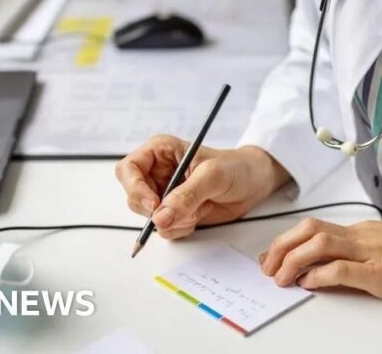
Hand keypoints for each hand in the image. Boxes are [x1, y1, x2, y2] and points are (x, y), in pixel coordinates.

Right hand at [116, 135, 289, 238]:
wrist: (254, 183)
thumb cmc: (235, 167)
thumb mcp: (212, 176)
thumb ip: (186, 196)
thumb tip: (160, 217)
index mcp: (159, 152)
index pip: (128, 169)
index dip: (135, 188)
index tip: (154, 204)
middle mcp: (156, 173)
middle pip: (134, 198)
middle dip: (159, 210)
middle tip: (187, 210)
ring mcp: (164, 195)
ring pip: (150, 218)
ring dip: (175, 220)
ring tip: (200, 207)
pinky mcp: (174, 213)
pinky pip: (165, 229)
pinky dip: (182, 228)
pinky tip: (200, 215)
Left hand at [259, 218, 381, 301]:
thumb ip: (356, 255)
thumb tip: (325, 268)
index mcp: (360, 231)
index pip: (314, 228)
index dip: (288, 240)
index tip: (273, 255)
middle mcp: (360, 236)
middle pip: (310, 230)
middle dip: (282, 246)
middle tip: (268, 266)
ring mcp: (369, 252)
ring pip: (319, 244)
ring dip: (293, 260)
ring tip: (280, 278)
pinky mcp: (379, 272)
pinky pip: (341, 268)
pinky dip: (319, 275)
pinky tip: (308, 284)